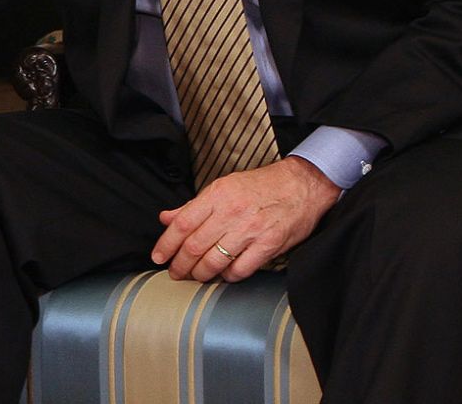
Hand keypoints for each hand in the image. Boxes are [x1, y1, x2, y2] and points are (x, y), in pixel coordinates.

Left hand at [151, 157, 339, 282]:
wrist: (302, 185)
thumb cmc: (262, 186)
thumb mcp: (224, 186)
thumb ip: (194, 206)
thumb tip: (166, 218)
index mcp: (217, 195)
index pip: (182, 224)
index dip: (166, 244)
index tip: (158, 257)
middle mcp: (232, 212)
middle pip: (195, 246)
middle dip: (180, 265)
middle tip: (175, 273)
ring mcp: (251, 230)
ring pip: (215, 261)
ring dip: (201, 274)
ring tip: (195, 277)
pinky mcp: (269, 245)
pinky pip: (241, 269)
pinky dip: (228, 276)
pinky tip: (224, 275)